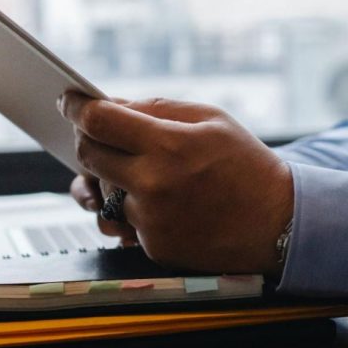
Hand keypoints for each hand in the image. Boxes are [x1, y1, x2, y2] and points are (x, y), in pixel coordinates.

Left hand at [59, 93, 292, 275]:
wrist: (278, 223)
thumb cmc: (247, 165)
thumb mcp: (211, 119)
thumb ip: (157, 108)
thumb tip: (112, 104)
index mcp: (168, 145)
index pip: (99, 120)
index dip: (76, 106)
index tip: (69, 100)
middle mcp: (153, 185)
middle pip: (89, 155)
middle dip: (87, 138)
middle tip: (98, 131)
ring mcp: (151, 221)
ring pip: (100, 192)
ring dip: (109, 176)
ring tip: (138, 168)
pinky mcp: (153, 247)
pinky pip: (124, 220)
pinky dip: (134, 207)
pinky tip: (162, 200)